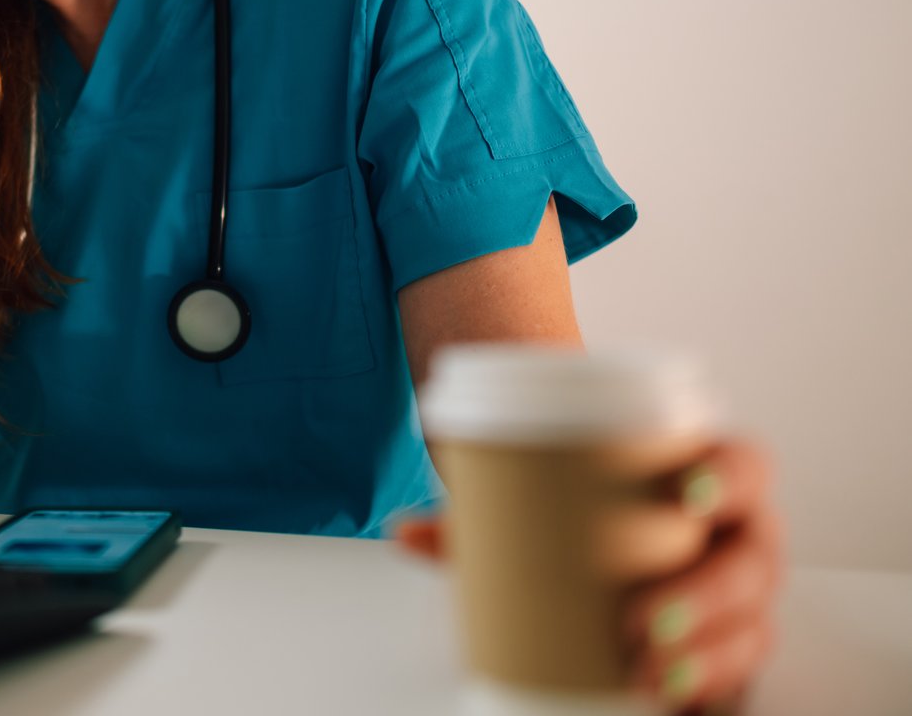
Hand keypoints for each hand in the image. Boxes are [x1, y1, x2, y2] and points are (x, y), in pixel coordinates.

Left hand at [397, 437, 784, 712]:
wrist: (607, 535)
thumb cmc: (586, 511)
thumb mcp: (537, 506)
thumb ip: (476, 520)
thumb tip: (404, 534)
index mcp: (707, 475)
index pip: (745, 464)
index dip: (731, 476)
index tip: (688, 494)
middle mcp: (738, 534)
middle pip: (750, 561)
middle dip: (706, 596)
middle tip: (643, 620)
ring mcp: (740, 594)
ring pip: (750, 625)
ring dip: (708, 656)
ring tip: (649, 675)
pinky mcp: (729, 645)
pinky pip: (738, 673)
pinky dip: (711, 691)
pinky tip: (680, 705)